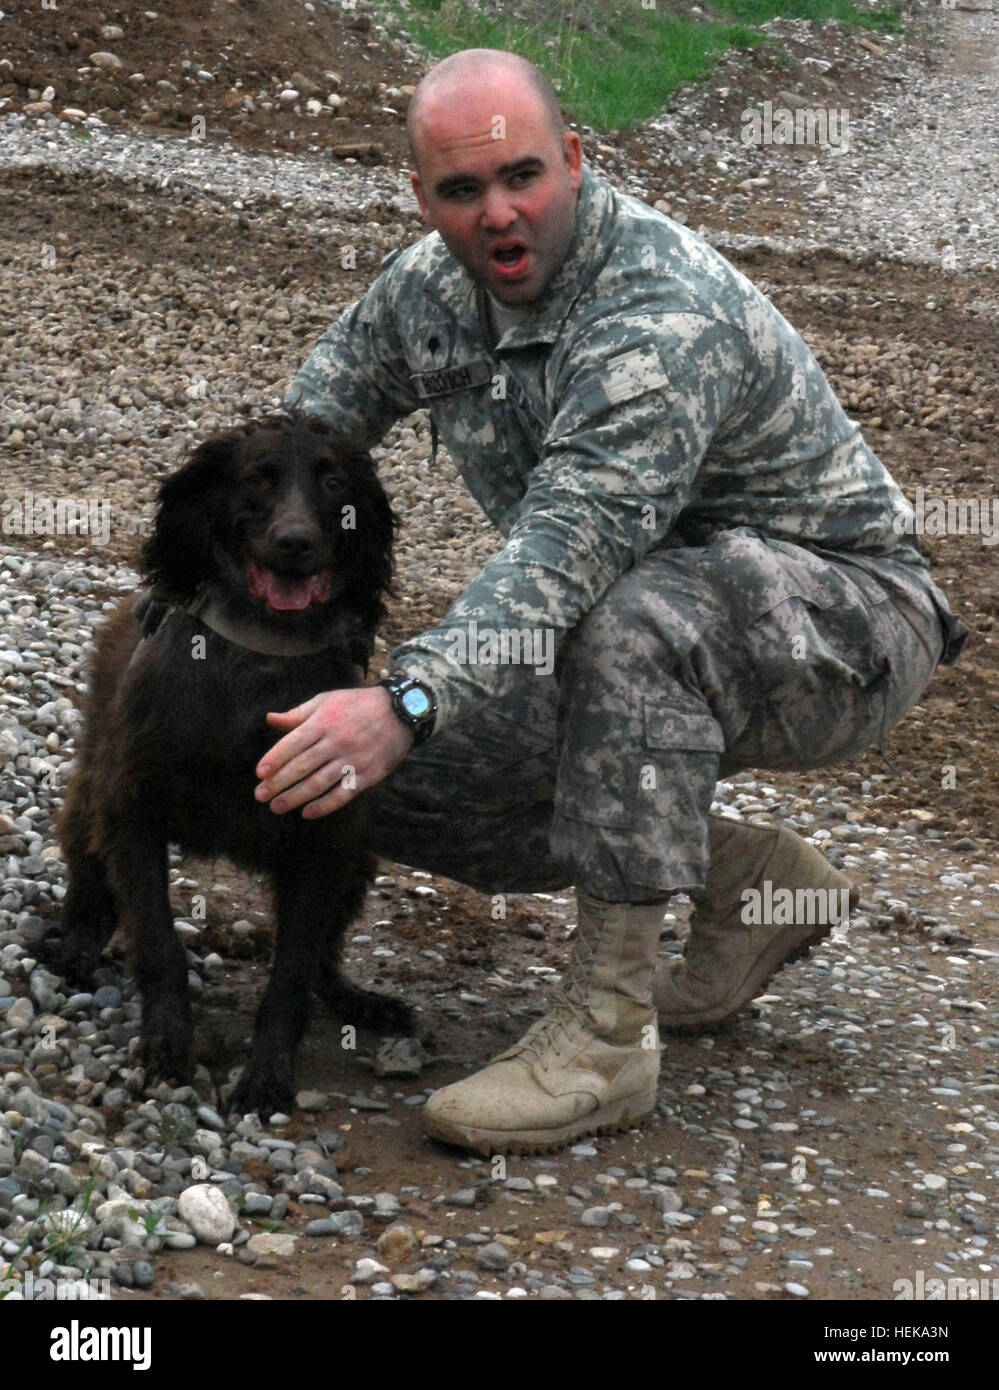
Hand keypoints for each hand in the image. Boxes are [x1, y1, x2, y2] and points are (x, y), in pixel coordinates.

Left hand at [254, 686, 412, 818]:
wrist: (401, 712)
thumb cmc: (357, 704)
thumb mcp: (326, 700)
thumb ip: (298, 714)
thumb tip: (270, 719)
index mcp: (324, 722)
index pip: (293, 743)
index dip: (275, 759)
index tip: (260, 773)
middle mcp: (337, 741)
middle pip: (302, 766)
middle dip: (278, 783)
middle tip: (260, 796)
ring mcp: (353, 759)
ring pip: (319, 783)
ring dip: (295, 798)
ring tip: (276, 807)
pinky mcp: (368, 774)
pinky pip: (343, 794)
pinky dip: (324, 805)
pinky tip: (308, 812)